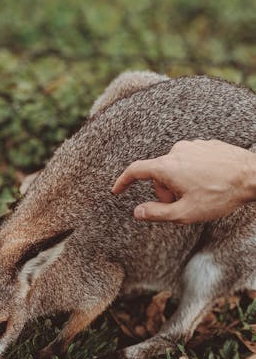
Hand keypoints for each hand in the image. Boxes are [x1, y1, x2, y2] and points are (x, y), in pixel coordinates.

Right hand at [112, 139, 254, 223]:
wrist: (253, 176)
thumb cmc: (219, 195)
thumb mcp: (184, 213)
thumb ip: (156, 213)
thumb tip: (137, 212)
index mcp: (167, 167)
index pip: (135, 170)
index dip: (122, 181)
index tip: (116, 190)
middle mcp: (177, 151)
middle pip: (159, 174)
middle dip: (165, 192)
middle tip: (182, 205)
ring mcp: (193, 145)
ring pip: (175, 168)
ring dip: (179, 183)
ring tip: (200, 195)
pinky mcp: (207, 144)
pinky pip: (191, 161)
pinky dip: (193, 174)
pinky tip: (209, 184)